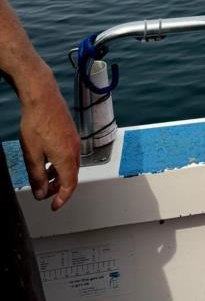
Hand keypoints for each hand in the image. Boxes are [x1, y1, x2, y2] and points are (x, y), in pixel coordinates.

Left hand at [19, 62, 79, 210]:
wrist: (43, 97)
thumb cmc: (37, 122)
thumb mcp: (32, 155)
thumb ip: (37, 177)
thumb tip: (41, 192)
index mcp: (66, 157)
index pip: (70, 185)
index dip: (62, 198)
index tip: (54, 206)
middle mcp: (74, 149)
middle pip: (72, 176)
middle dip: (59, 188)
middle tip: (45, 193)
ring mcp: (74, 139)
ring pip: (71, 165)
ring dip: (59, 175)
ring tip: (44, 177)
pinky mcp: (71, 132)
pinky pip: (69, 154)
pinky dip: (60, 163)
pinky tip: (47, 159)